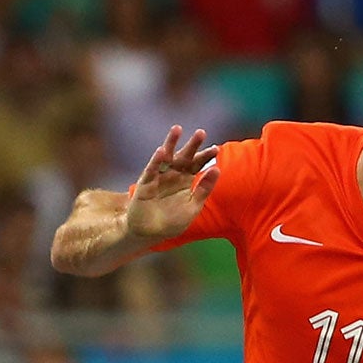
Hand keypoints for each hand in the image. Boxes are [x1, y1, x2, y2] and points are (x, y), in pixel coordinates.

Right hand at [122, 125, 219, 242]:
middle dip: (192, 145)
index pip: (198, 164)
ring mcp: (159, 176)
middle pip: (184, 156)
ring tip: (177, 129)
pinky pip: (151, 170)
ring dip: (171, 143)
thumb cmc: (172, 222)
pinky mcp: (146, 183)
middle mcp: (173, 174)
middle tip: (201, 133)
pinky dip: (156, 161)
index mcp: (186, 179)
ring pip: (166, 156)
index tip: (215, 150)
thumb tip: (217, 169)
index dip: (206, 156)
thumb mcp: (193, 206)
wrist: (150, 233)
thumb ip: (204, 189)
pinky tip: (161, 151)